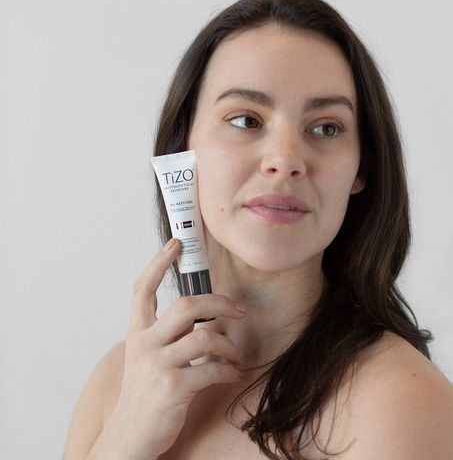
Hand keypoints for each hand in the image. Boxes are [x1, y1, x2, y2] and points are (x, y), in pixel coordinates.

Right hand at [99, 238, 245, 458]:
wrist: (129, 438)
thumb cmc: (144, 393)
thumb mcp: (146, 359)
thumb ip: (166, 336)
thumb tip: (203, 320)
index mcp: (138, 333)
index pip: (143, 289)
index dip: (159, 263)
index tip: (176, 243)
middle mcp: (145, 344)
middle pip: (187, 305)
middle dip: (220, 302)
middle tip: (239, 308)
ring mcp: (158, 365)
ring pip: (206, 336)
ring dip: (229, 345)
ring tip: (235, 355)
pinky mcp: (173, 387)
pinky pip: (213, 369)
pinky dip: (229, 370)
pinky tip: (232, 374)